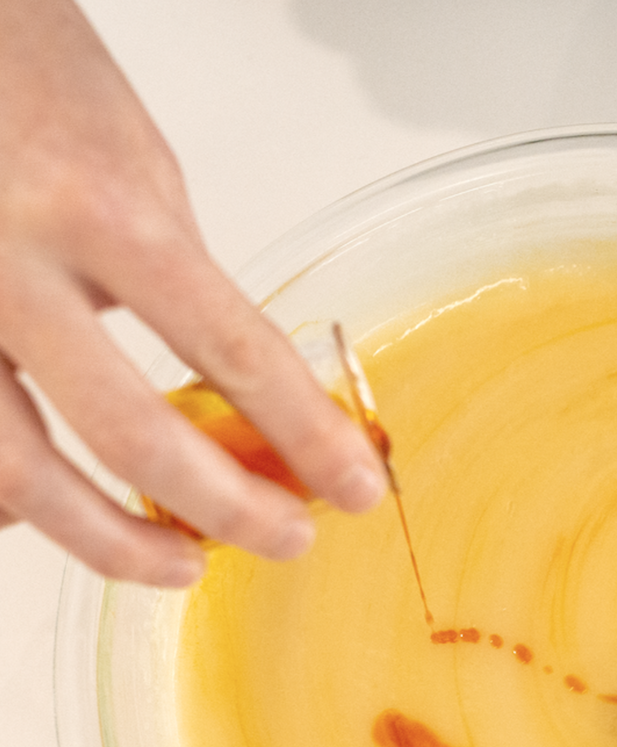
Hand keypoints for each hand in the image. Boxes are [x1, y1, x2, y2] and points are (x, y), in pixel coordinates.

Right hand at [0, 0, 388, 584]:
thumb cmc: (35, 86)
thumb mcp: (141, 173)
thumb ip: (184, 288)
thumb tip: (247, 395)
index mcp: (101, 213)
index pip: (235, 353)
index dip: (307, 436)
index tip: (355, 488)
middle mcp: (12, 265)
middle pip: (132, 435)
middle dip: (227, 511)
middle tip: (285, 539)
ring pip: (19, 473)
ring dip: (111, 541)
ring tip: (179, 563)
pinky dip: (18, 500)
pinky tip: (61, 510)